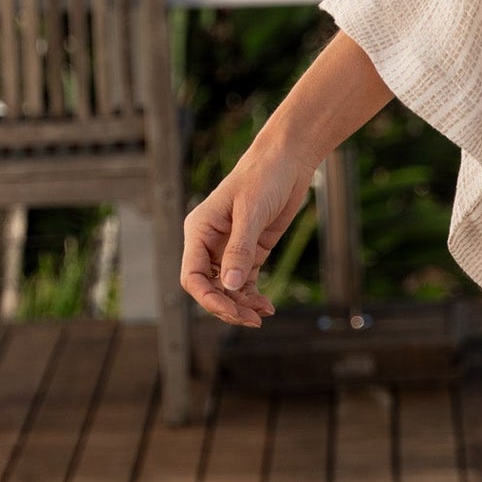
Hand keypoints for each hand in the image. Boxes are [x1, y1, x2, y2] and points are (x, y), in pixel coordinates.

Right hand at [180, 136, 314, 327]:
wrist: (288, 160)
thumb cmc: (264, 177)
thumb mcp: (251, 212)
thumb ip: (239, 249)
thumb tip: (228, 286)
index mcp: (199, 231)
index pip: (192, 276)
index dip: (208, 298)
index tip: (232, 311)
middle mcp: (210, 243)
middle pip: (209, 287)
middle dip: (227, 306)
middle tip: (252, 320)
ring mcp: (230, 248)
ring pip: (227, 288)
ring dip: (241, 305)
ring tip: (262, 315)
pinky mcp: (251, 250)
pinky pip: (246, 281)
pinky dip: (253, 296)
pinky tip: (268, 307)